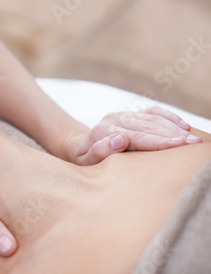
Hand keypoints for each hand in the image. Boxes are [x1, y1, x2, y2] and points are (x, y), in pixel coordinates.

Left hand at [67, 106, 201, 165]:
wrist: (78, 146)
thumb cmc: (84, 159)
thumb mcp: (85, 161)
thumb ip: (99, 151)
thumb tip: (120, 139)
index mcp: (103, 131)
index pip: (137, 137)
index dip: (160, 141)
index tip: (180, 145)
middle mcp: (114, 119)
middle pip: (148, 126)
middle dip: (173, 135)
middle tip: (195, 144)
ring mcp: (123, 115)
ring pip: (153, 118)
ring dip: (175, 127)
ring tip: (194, 138)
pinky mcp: (131, 114)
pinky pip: (152, 112)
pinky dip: (169, 117)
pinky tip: (184, 125)